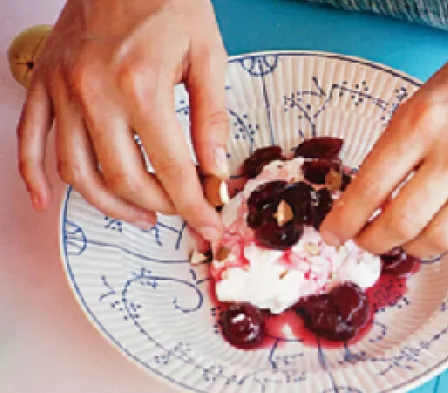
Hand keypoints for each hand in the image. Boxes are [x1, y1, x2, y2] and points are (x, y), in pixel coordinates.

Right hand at [17, 0, 228, 240]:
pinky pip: (28, 141)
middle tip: (180, 210)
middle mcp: (94, 93)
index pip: (170, 167)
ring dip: (108, 205)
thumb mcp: (208, 55)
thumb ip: (212, 118)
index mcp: (141, 86)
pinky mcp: (43, 83)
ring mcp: (61, 90)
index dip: (193, 205)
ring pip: (75, 171)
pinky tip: (46, 202)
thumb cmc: (170, 2)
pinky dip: (34, 177)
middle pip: (122, 177)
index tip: (210, 227)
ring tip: (139, 214)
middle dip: (158, 206)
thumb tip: (215, 169)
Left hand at [320, 40, 447, 255]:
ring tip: (410, 238)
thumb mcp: (417, 106)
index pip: (371, 187)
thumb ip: (392, 153)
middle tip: (368, 242)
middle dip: (375, 242)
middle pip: (404, 222)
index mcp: (421, 122)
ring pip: (444, 239)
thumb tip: (364, 205)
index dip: (345, 221)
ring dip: (416, 248)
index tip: (332, 235)